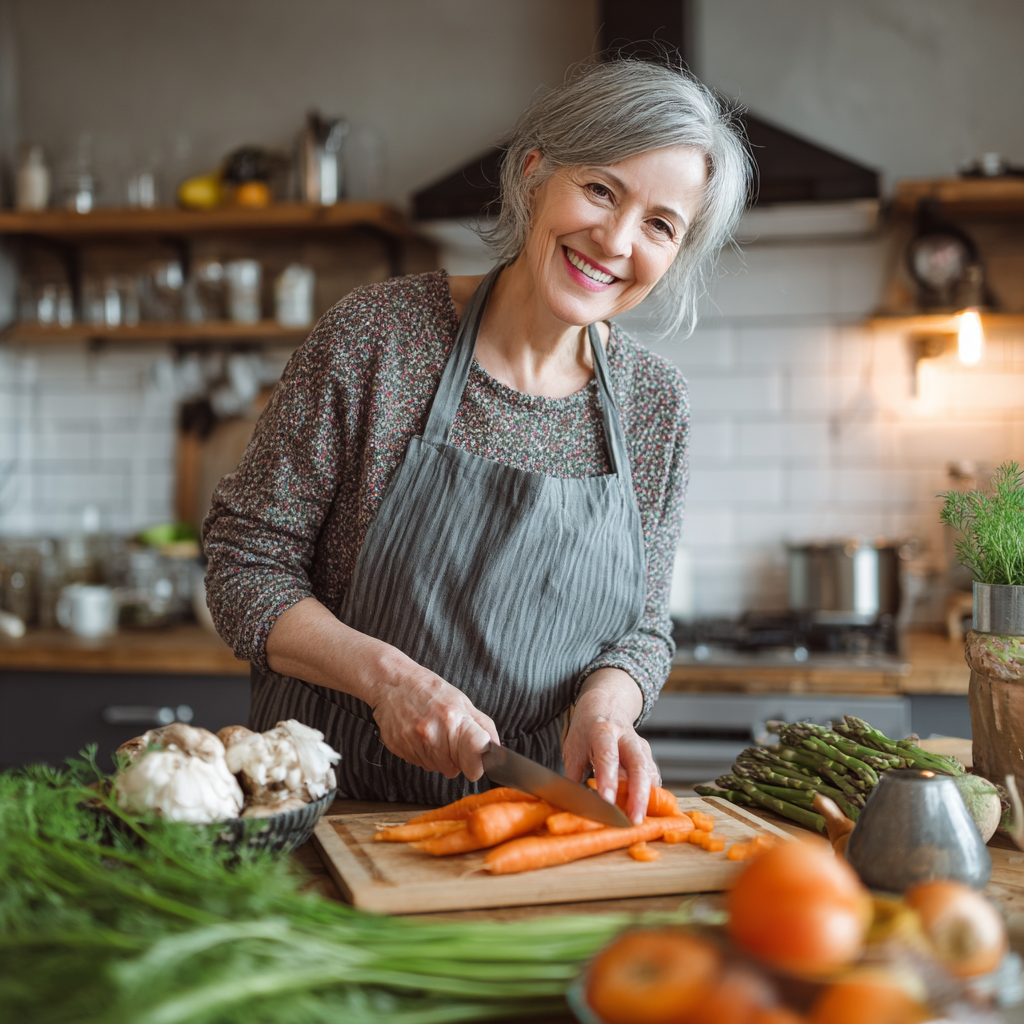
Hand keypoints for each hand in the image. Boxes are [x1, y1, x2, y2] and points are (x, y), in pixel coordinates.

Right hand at [266, 597, 498, 780]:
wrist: (380, 672)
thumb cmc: (425, 684)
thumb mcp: (459, 698)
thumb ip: (481, 725)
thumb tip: (497, 752)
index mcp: (454, 714)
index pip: (478, 751)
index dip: (484, 763)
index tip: (485, 767)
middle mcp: (433, 728)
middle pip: (457, 767)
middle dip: (459, 758)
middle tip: (455, 740)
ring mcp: (412, 738)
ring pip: (437, 767)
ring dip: (438, 755)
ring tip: (431, 729)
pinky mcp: (395, 745)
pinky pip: (418, 762)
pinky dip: (421, 754)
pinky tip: (415, 733)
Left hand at [563, 668, 660, 824]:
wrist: (606, 707)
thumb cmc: (586, 731)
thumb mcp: (573, 748)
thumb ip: (574, 776)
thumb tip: (573, 804)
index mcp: (603, 731)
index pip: (607, 756)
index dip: (608, 779)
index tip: (606, 801)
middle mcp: (627, 738)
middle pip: (638, 765)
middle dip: (638, 794)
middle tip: (634, 819)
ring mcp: (641, 747)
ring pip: (649, 773)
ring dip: (646, 799)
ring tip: (638, 821)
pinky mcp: (648, 758)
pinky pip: (652, 778)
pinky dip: (650, 796)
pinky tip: (644, 812)